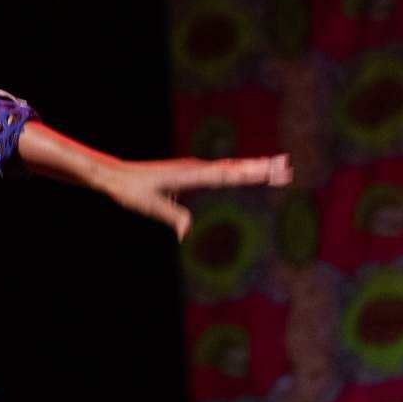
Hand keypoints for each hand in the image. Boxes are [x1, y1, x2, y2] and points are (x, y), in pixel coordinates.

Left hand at [96, 155, 291, 239]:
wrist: (115, 176)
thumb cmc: (130, 191)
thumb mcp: (149, 206)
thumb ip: (171, 216)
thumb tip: (186, 233)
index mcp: (189, 174)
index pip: (226, 175)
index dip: (249, 174)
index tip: (270, 171)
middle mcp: (194, 168)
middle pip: (234, 169)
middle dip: (261, 169)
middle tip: (287, 168)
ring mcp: (192, 170)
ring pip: (229, 168)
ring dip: (253, 168)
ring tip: (278, 168)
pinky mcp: (188, 174)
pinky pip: (219, 173)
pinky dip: (237, 173)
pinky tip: (247, 174)